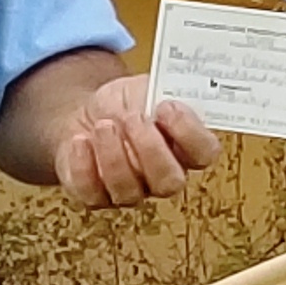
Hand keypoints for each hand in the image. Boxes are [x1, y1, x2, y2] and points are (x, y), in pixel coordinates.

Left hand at [52, 72, 217, 207]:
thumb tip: (169, 92)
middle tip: (132, 118)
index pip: (204, 153)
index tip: (167, 107)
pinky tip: (81, 141)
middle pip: (169, 182)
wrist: (89, 114)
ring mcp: (131, 191)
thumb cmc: (125, 104)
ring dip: (114, 155)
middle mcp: (162, 176)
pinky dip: (84, 167)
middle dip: (149, 149)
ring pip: (129, 192)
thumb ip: (164, 92)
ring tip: (103, 125)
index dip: (188, 132)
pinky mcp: (96, 196)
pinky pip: (92, 194)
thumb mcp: (148, 87)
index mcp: (184, 148)